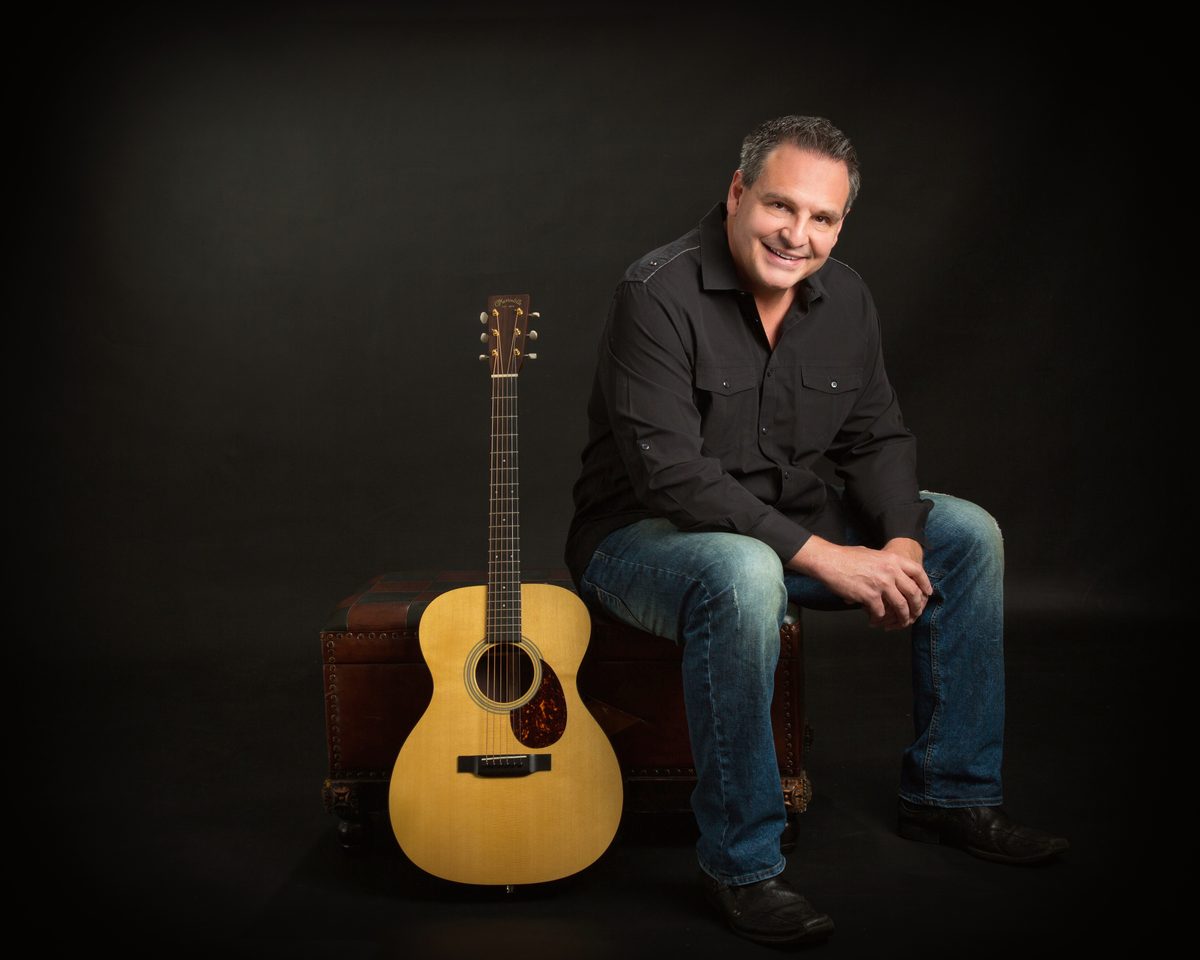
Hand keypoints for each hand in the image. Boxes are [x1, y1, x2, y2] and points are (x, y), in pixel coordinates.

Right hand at [788, 535, 931, 630]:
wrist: (829, 561)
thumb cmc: (846, 557)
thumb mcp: (872, 553)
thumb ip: (884, 563)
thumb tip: (891, 570)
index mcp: (892, 559)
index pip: (918, 572)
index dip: (925, 584)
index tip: (927, 594)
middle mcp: (891, 571)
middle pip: (913, 593)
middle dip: (916, 606)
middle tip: (915, 614)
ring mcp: (881, 584)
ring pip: (900, 606)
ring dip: (902, 617)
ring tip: (899, 623)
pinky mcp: (869, 596)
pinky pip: (881, 612)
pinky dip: (878, 618)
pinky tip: (873, 620)